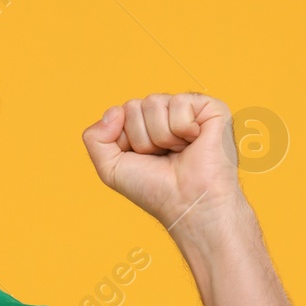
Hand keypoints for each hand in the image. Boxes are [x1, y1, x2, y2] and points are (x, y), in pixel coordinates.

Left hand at [80, 92, 243, 236]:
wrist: (185, 202)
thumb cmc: (154, 189)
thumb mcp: (110, 167)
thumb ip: (95, 138)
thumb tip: (114, 110)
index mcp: (143, 125)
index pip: (119, 112)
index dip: (124, 139)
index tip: (141, 159)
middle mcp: (164, 114)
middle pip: (134, 106)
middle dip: (142, 139)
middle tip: (161, 157)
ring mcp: (187, 110)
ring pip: (154, 103)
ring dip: (161, 136)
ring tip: (178, 151)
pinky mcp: (210, 108)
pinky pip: (180, 102)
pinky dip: (182, 128)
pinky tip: (193, 141)